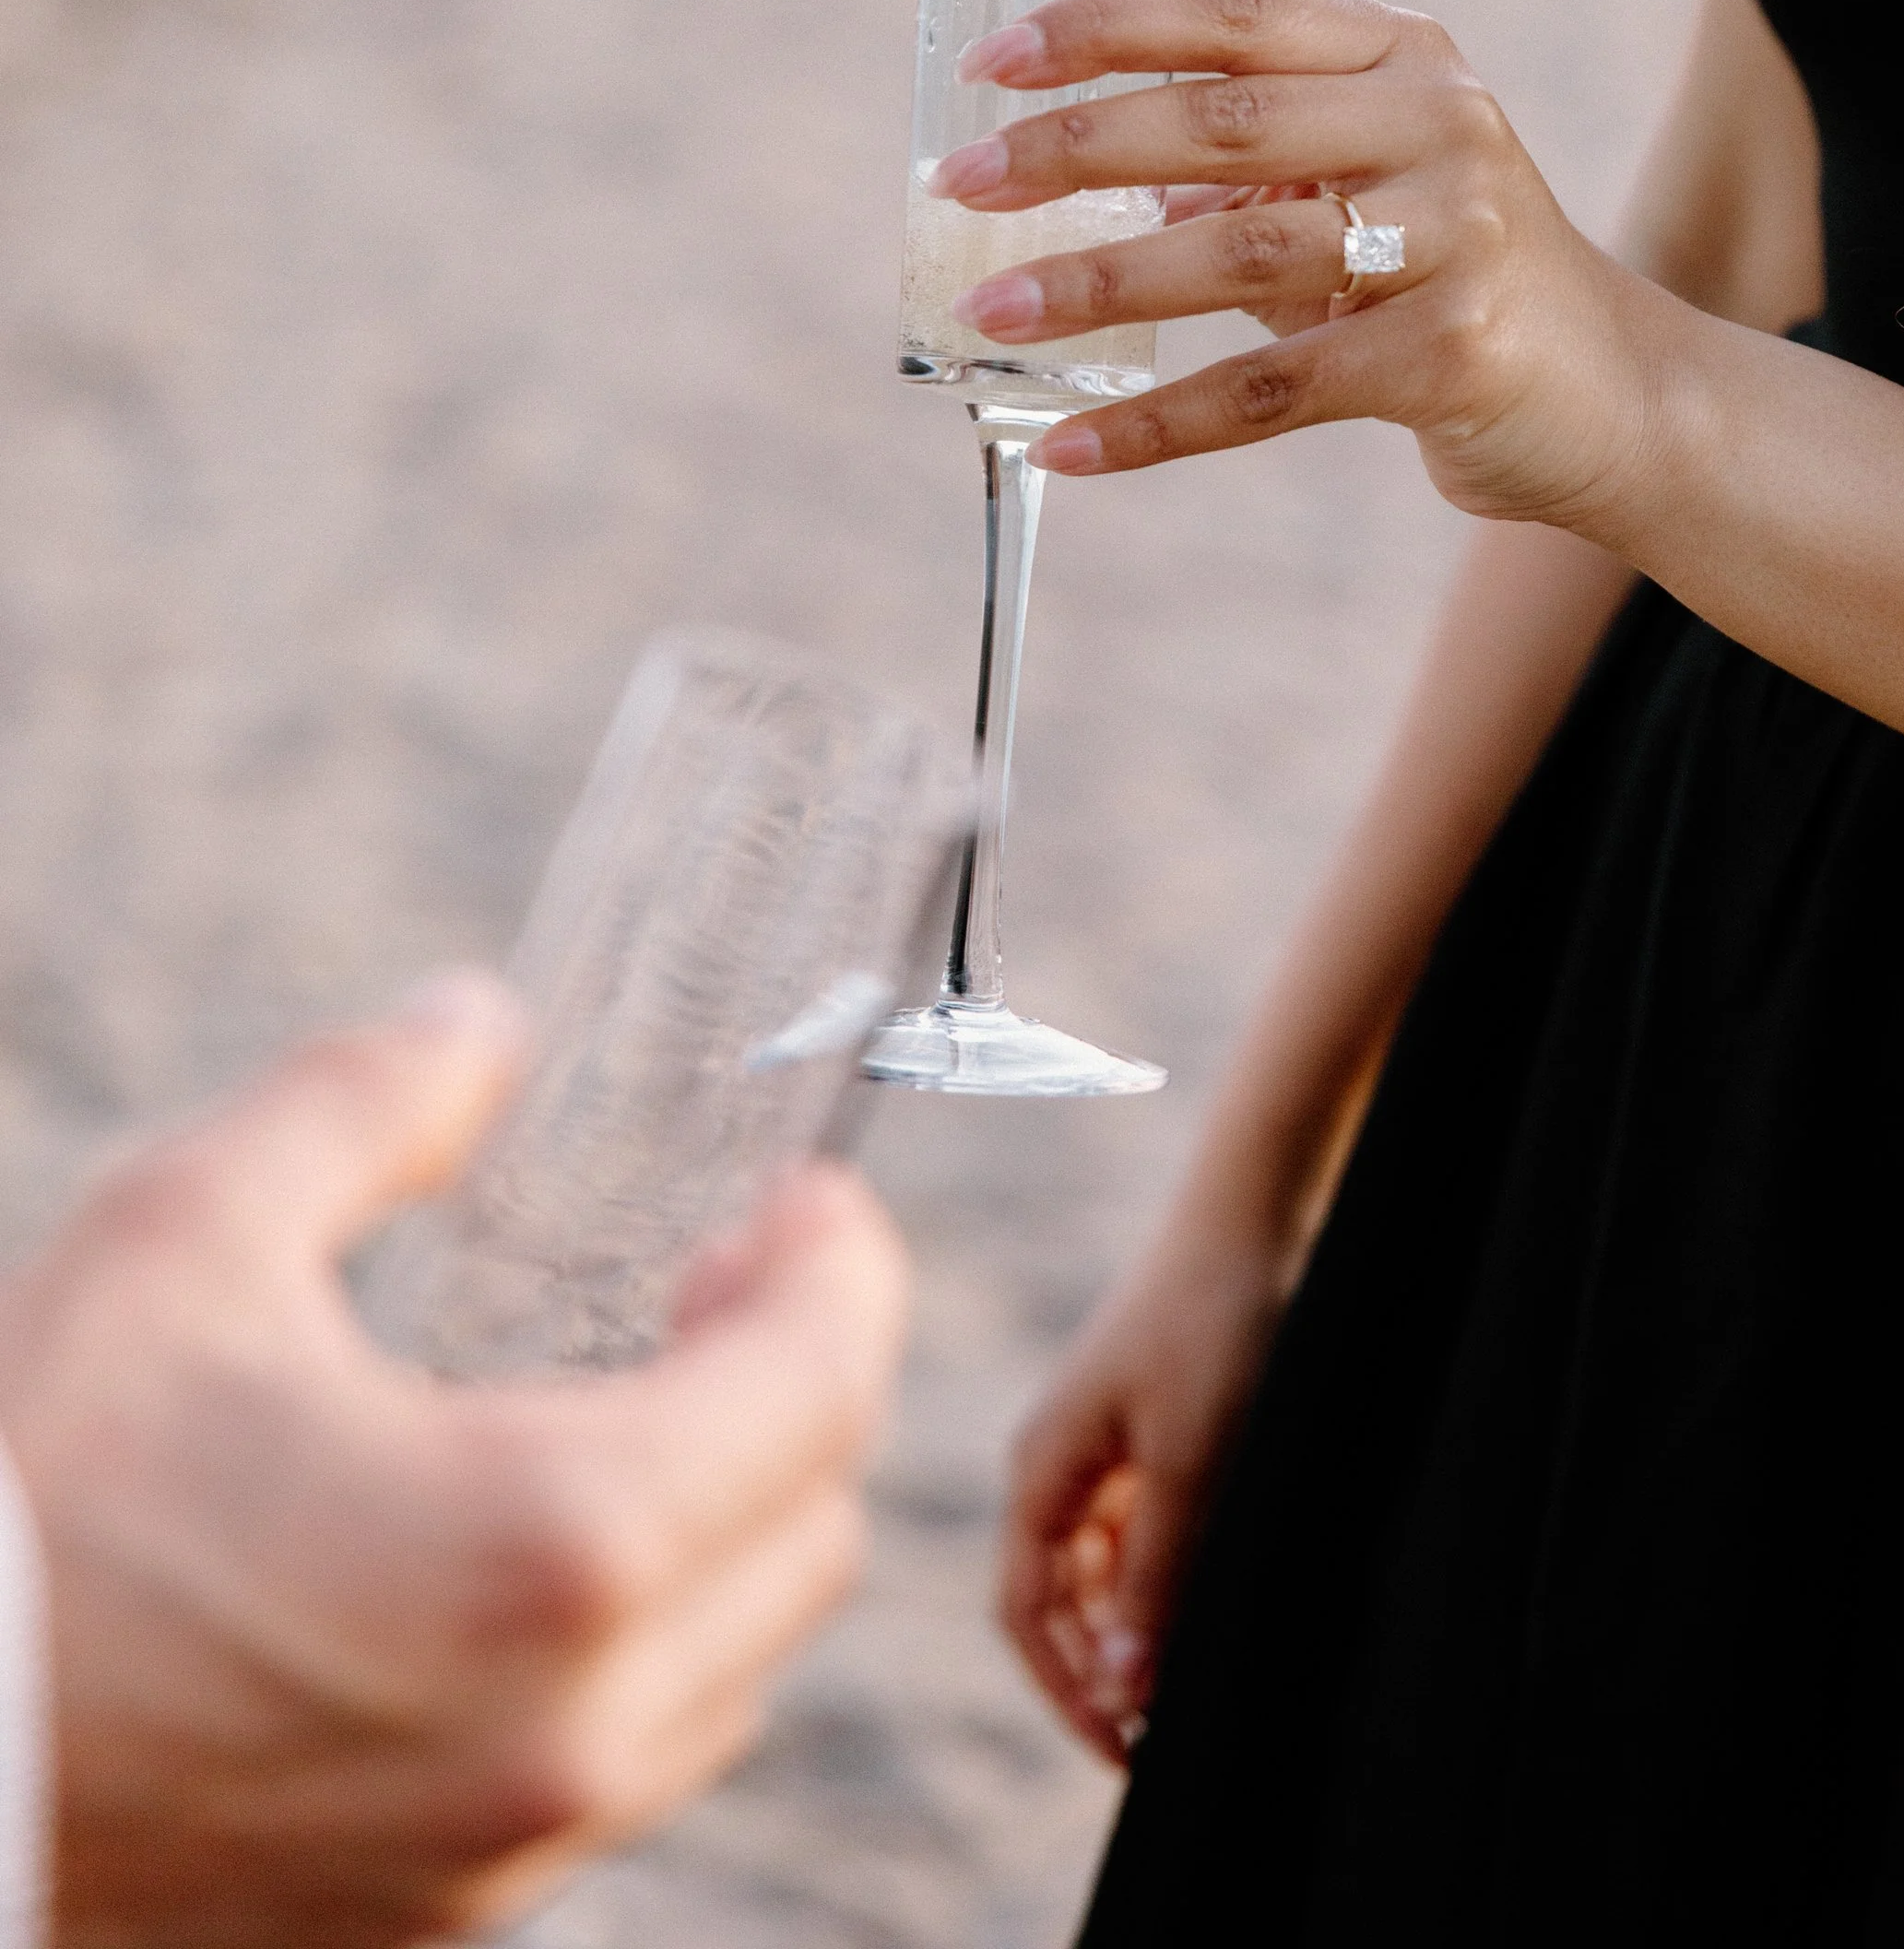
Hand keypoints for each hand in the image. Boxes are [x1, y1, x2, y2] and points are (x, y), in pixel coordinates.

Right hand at [0, 972, 906, 1948]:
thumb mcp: (187, 1235)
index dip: (844, 1267)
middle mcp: (566, 1722)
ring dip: (727, 1521)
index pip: (824, 1388)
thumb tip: (479, 1022)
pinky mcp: (433, 1917)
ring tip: (630, 1402)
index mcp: (547, 1541)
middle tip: (715, 1280)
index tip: (802, 1202)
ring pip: (733, 1666)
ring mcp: (506, 1843)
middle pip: (813, 1533)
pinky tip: (526, 1553)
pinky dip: (631, 1647)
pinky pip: (620, 1765)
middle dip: (799, 1383)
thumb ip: (368, 1102)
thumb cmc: (29, 1499)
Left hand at [940, 0, 1666, 525]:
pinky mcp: (1453, 354)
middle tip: (960, 180)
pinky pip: (1271, 389)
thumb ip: (1244, 174)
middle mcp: (1439, 122)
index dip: (1101, 28)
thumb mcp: (1361, 193)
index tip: (989, 60)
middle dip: (1072, 148)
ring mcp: (1457, 235)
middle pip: (1223, 120)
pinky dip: (1156, 423)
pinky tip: (1068, 446)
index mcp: (1402, 54)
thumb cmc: (1454, 281)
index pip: (1229, 14)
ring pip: (1238, 252)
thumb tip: (1070, 179)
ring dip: (1096, 283)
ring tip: (989, 315)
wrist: (1619, 398)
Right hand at [1000, 1218, 1289, 1767]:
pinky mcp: (1150, 1431)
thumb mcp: (1192, 1459)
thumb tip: (1123, 1685)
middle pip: (1059, 1599)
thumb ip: (1157, 1574)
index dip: (1068, 1690)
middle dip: (1102, 1670)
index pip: (1027, 1612)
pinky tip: (1210, 1590)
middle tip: (1164, 1734)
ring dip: (1138, 1625)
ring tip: (1194, 1669)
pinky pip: (1142, 1527)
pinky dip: (1167, 1572)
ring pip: (1105, 1569)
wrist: (1256, 1216)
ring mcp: (1103, 1445)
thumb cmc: (1215, 1323)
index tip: (1127, 1751)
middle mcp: (1058, 1462)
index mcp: (1042, 1467)